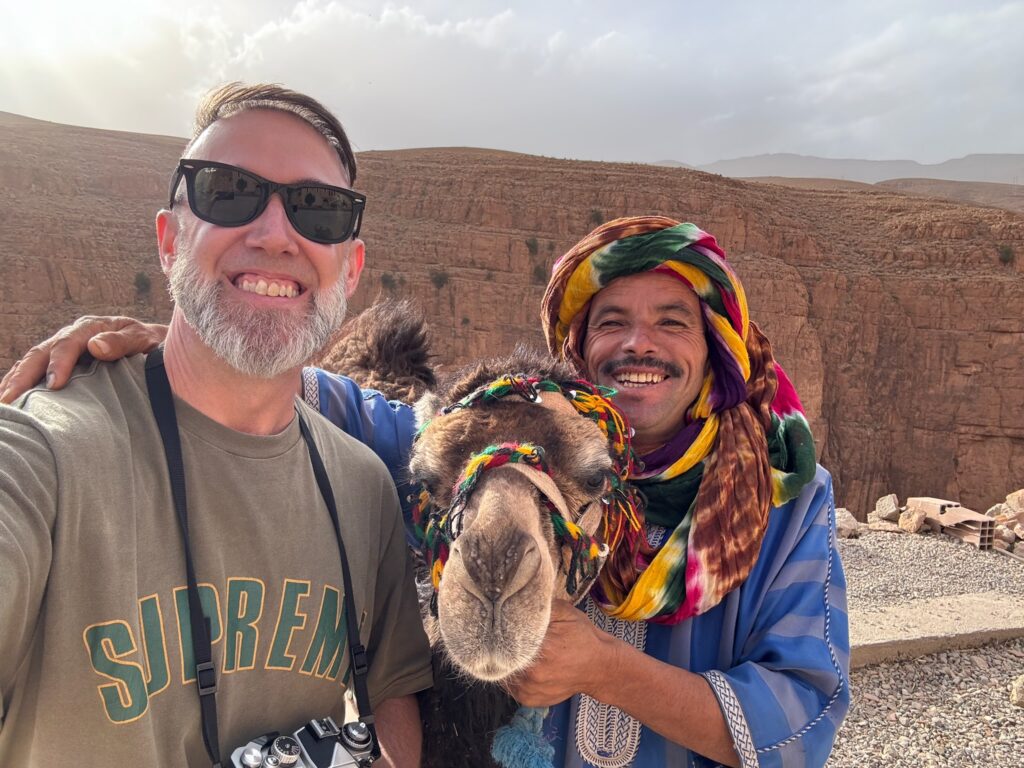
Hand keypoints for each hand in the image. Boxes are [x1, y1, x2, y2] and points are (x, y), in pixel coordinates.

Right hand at [0, 316, 167, 403]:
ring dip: (15, 381)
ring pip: (32, 362)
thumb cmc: (151, 344)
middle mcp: (72, 336)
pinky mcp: (60, 362)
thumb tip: (95, 346)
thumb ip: (122, 342)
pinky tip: (10, 401)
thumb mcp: (143, 339)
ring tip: (3, 404)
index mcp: (91, 328)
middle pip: (40, 353)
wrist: (154, 344)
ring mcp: (63, 349)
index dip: (59, 363)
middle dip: (23, 376)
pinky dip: (19, 383)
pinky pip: (35, 371)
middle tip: (10, 399)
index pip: (68, 344)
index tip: (54, 384)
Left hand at [504, 599, 611, 706]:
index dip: (502, 628)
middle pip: (501, 655)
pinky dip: (513, 674)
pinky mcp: (528, 700)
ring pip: (502, 671)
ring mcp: (529, 690)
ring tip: (519, 651)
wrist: (599, 668)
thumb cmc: (582, 637)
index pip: (506, 636)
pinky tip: (524, 665)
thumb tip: (514, 600)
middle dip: (501, 645)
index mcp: (542, 649)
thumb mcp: (564, 612)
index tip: (503, 622)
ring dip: (506, 661)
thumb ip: (538, 606)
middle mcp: (533, 674)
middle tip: (508, 635)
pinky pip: (510, 685)